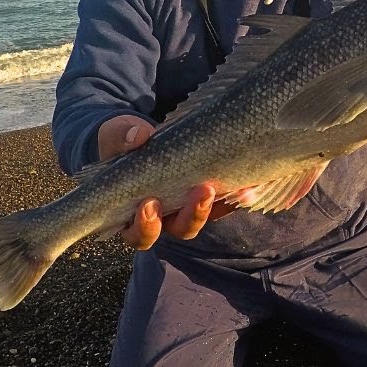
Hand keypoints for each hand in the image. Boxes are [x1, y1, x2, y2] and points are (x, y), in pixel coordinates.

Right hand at [97, 114, 235, 249]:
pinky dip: (237, 196)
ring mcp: (188, 205)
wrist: (146, 131)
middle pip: (179, 229)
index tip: (149, 204)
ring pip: (203, 217)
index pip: (138, 234)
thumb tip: (139, 136)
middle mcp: (165, 216)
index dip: (144, 226)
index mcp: (134, 213)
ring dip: (216, 206)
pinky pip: (226, 201)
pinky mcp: (210, 192)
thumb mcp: (117, 134)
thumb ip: (121, 136)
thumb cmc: (124, 140)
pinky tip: (249, 186)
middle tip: (200, 191)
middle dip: (191, 215)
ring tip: (229, 187)